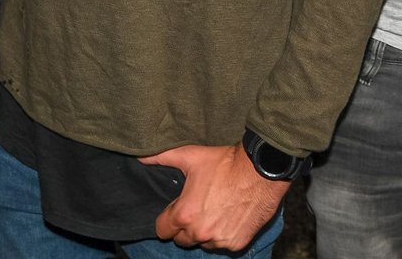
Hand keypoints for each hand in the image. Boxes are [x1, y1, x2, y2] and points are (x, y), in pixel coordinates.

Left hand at [139, 143, 288, 251]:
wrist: (261, 170)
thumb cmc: (225, 163)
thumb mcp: (191, 156)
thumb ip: (162, 157)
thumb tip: (140, 156)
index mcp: (185, 214)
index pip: (162, 230)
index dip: (167, 219)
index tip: (175, 209)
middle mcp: (200, 232)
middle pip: (181, 239)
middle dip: (185, 226)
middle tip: (196, 207)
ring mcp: (219, 240)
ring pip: (203, 242)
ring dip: (205, 231)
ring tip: (214, 210)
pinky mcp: (236, 243)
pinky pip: (222, 244)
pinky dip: (223, 234)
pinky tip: (229, 216)